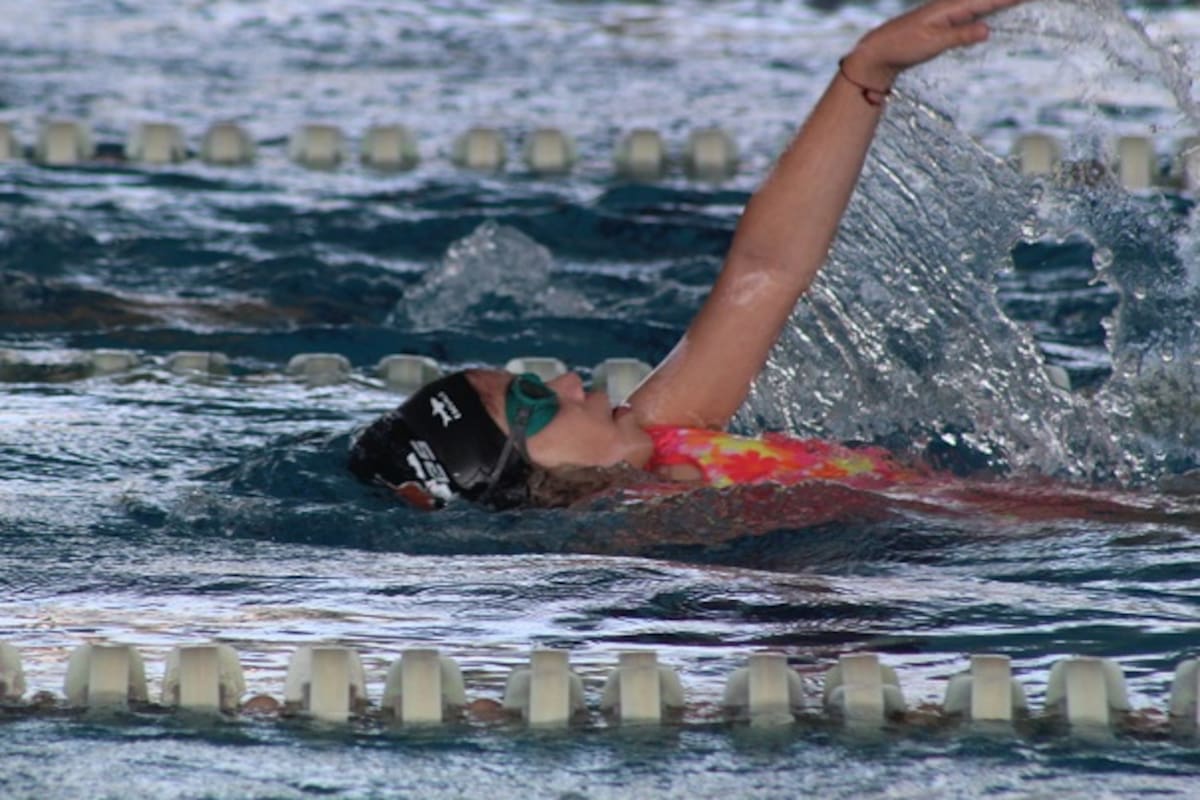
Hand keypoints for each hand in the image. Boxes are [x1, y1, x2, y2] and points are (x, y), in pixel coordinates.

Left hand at [843, 0, 1030, 89]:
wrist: (879, 49)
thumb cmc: (903, 46)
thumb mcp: (932, 43)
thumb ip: (960, 35)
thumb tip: (987, 29)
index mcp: (952, 7)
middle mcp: (953, 6)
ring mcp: (950, 13)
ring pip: (983, 3)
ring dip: (1001, 1)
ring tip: (1020, 2)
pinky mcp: (946, 22)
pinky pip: (974, 11)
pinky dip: (989, 8)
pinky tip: (995, 10)